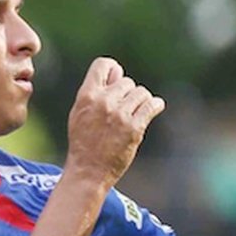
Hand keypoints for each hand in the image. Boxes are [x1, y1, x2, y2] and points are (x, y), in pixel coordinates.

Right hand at [65, 57, 164, 184]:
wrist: (88, 171)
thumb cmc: (83, 142)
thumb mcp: (79, 112)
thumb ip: (96, 90)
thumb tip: (118, 72)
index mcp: (87, 95)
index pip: (104, 64)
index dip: (113, 70)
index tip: (117, 81)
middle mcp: (104, 102)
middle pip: (127, 81)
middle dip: (128, 94)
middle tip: (123, 110)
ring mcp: (120, 115)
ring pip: (141, 93)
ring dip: (141, 102)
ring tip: (135, 114)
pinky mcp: (134, 128)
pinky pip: (152, 106)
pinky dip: (156, 105)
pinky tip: (155, 107)